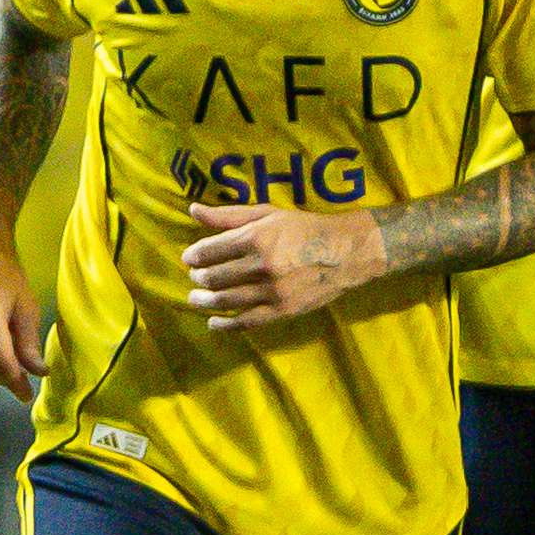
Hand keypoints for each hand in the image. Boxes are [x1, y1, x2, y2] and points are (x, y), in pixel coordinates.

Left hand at [182, 201, 387, 329]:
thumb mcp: (267, 214)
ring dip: (205, 301)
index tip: (189, 259)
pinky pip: (246, 322)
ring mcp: (272, 290)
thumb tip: (193, 209)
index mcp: (256, 237)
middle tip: (195, 277)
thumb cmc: (303, 228)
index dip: (194, 257)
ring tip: (196, 298)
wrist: (345, 252)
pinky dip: (225, 325)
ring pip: (226, 301)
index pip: (211, 250)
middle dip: (199, 278)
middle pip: (215, 277)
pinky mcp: (282, 310)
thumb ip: (228, 215)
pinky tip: (213, 322)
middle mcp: (262, 265)